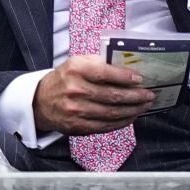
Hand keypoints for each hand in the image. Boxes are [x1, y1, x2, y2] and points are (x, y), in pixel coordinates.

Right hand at [33, 56, 154, 136]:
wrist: (40, 101)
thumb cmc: (64, 78)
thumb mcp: (77, 62)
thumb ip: (100, 63)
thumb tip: (128, 69)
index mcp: (76, 70)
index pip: (105, 73)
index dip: (126, 77)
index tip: (140, 79)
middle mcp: (75, 90)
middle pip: (112, 96)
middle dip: (136, 96)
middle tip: (149, 95)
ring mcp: (76, 111)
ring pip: (111, 113)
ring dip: (133, 110)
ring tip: (144, 106)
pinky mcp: (77, 127)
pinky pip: (105, 126)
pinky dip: (122, 122)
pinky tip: (131, 116)